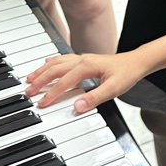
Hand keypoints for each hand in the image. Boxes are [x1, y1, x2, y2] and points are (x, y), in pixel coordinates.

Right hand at [26, 51, 145, 112]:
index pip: (64, 81)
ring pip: (56, 62)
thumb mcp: (113, 89)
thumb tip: (77, 107)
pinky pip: (63, 59)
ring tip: (30, 78)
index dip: (52, 93)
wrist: (137, 62)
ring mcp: (82, 58)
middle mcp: (82, 59)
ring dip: (42, 70)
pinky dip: (51, 62)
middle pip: (55, 69)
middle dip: (40, 80)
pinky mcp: (84, 59)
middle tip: (28, 91)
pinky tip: (46, 63)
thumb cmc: (127, 73)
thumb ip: (94, 98)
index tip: (42, 103)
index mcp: (87, 66)